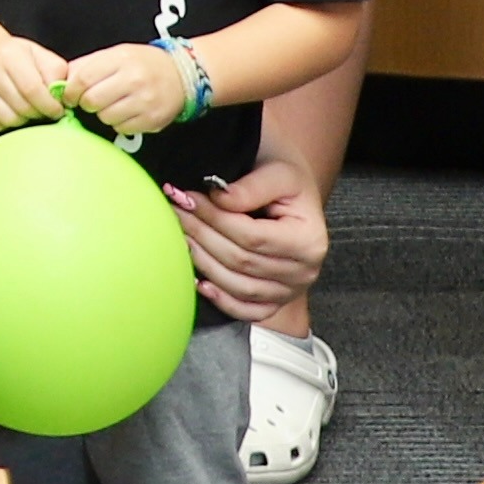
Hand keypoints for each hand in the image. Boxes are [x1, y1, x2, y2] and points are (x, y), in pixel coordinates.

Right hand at [0, 33, 78, 133]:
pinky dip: (7, 124)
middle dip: (38, 113)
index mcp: (9, 55)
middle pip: (21, 107)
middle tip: (43, 110)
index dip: (49, 106)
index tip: (58, 110)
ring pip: (8, 119)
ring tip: (27, 110)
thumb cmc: (18, 57)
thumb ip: (56, 73)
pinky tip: (12, 111)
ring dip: (23, 120)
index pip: (33, 90)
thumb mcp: (41, 55)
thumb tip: (63, 97)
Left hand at [58, 44, 189, 139]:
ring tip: (114, 103)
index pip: (83, 79)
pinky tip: (128, 111)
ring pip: (106, 117)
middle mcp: (134, 80)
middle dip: (86, 103)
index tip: (68, 96)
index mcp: (121, 60)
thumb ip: (86, 65)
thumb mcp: (114, 54)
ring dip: (103, 114)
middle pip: (92, 101)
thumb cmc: (142, 64)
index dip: (70, 91)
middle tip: (91, 101)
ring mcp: (146, 101)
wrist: (182, 74)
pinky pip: (122, 129)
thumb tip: (59, 82)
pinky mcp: (154, 120)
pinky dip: (120, 123)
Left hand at [166, 154, 325, 323]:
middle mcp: (304, 271)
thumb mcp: (277, 172)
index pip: (250, 236)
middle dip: (200, 235)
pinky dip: (221, 300)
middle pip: (240, 261)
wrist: (293, 193)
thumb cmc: (286, 179)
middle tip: (174, 211)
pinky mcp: (276, 301)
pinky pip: (246, 310)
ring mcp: (290, 290)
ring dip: (202, 262)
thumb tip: (218, 197)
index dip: (213, 218)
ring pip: (238, 286)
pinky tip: (198, 281)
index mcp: (310, 240)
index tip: (185, 196)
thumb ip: (251, 187)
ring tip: (179, 236)